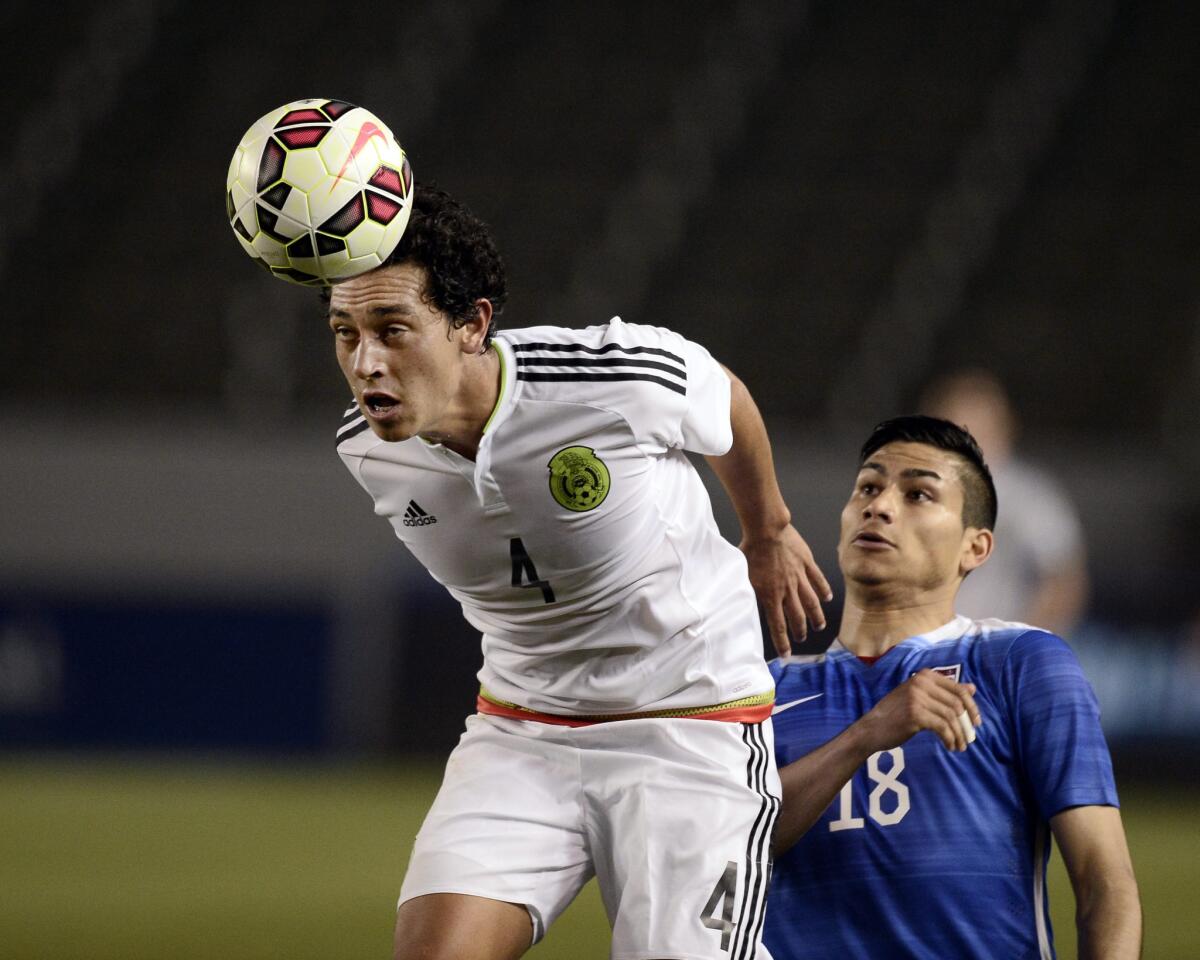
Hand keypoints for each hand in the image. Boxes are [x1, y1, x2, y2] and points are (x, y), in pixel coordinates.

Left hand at [741, 525, 832, 656]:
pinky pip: (818, 580)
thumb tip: (745, 604)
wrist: (766, 529)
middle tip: (801, 638)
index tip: (786, 653)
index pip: (777, 625)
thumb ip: (749, 591)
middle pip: (796, 616)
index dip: (782, 641)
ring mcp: (799, 576)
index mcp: (770, 595)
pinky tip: (827, 598)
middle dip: (799, 631)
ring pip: (811, 602)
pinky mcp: (807, 563)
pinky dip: (823, 590)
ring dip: (816, 616)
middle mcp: (787, 590)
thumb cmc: (750, 549)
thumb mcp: (743, 575)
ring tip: (819, 626)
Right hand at [860, 670, 981, 752]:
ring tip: (960, 746)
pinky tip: (950, 747)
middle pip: (957, 704)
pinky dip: (950, 739)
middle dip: (967, 724)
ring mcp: (917, 697)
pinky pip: (942, 728)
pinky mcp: (915, 714)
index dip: (971, 707)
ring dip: (959, 735)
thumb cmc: (897, 714)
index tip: (976, 723)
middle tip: (969, 738)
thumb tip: (972, 688)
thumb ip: (945, 692)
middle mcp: (921, 682)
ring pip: (951, 717)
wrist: (871, 728)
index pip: (958, 689)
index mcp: (924, 675)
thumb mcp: (921, 698)